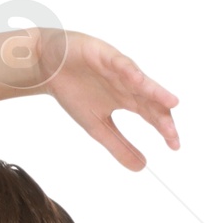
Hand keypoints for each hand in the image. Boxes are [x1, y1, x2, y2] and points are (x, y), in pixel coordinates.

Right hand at [5, 27, 179, 171]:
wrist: (49, 67)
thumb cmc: (73, 91)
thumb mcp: (97, 126)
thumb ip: (119, 145)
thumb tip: (141, 167)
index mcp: (128, 99)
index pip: (152, 115)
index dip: (164, 129)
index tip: (174, 146)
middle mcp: (128, 84)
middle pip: (151, 101)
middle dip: (162, 117)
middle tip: (172, 135)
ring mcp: (118, 68)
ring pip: (140, 81)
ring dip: (155, 92)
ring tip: (171, 103)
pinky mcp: (104, 54)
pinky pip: (119, 63)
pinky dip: (128, 70)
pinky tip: (138, 80)